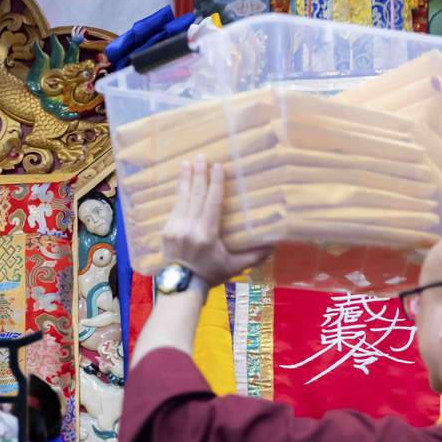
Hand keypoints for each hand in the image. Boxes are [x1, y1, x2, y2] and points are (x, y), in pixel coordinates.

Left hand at [160, 155, 270, 286]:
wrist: (181, 285)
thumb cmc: (210, 275)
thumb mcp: (234, 267)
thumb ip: (254, 255)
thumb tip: (275, 244)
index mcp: (207, 235)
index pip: (212, 202)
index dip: (215, 183)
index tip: (217, 166)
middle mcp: (190, 228)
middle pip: (196, 196)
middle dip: (199, 174)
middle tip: (201, 156)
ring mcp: (175, 228)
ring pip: (182, 199)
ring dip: (185, 179)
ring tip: (187, 163)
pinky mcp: (166, 230)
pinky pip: (174, 208)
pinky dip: (178, 193)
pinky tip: (180, 182)